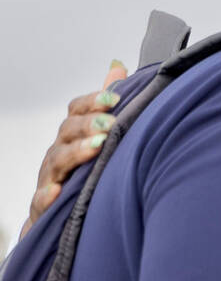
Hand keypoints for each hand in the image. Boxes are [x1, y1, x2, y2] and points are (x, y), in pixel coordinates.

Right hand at [20, 60, 126, 238]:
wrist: (59, 214)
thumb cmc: (82, 170)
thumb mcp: (94, 135)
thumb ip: (104, 104)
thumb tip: (118, 65)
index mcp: (72, 134)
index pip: (77, 110)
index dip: (94, 102)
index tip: (115, 98)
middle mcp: (58, 151)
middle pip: (68, 131)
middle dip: (89, 125)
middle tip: (111, 123)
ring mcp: (49, 176)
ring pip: (59, 160)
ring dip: (77, 152)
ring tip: (97, 148)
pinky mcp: (43, 205)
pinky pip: (42, 200)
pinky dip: (47, 195)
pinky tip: (57, 192)